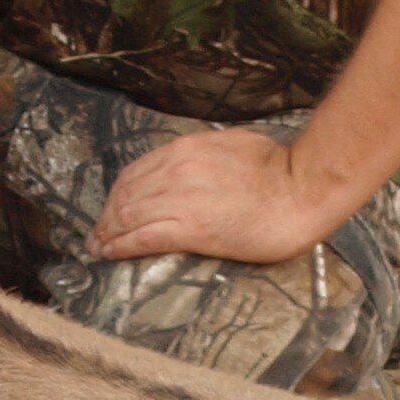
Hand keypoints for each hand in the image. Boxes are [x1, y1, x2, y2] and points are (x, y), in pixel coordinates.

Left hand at [86, 127, 344, 266]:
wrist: (301, 188)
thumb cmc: (279, 170)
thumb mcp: (233, 146)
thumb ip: (205, 155)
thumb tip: (197, 164)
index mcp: (185, 150)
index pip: (135, 172)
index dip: (118, 194)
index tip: (111, 208)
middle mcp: (175, 171)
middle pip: (125, 194)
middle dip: (107, 216)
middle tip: (97, 233)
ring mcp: (180, 199)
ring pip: (127, 216)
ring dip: (107, 233)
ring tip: (98, 247)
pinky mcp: (190, 229)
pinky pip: (142, 237)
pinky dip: (120, 246)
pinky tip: (110, 253)